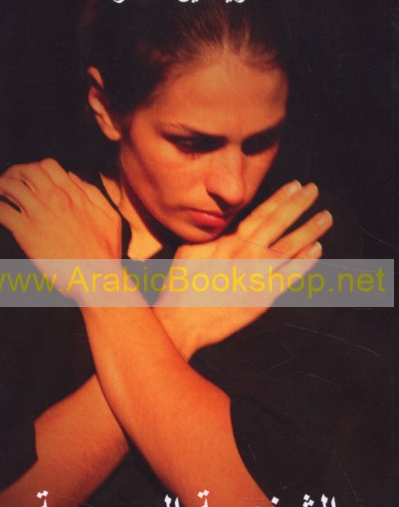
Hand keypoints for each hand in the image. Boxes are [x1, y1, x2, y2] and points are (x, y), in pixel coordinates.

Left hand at [0, 159, 121, 291]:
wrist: (97, 278)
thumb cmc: (106, 253)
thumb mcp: (109, 216)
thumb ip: (92, 194)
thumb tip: (72, 178)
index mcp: (74, 194)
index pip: (48, 166)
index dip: (33, 167)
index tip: (26, 176)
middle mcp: (55, 198)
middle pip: (25, 171)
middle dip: (10, 172)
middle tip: (2, 182)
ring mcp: (39, 213)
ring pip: (8, 185)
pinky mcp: (25, 232)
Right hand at [155, 181, 332, 356]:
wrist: (181, 321)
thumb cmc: (181, 287)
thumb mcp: (190, 251)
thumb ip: (211, 236)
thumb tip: (222, 224)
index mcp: (228, 242)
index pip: (260, 214)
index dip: (279, 198)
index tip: (295, 186)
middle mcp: (245, 254)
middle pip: (277, 223)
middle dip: (297, 205)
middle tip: (314, 190)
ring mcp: (256, 275)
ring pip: (288, 246)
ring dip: (309, 229)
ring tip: (325, 216)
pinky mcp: (262, 298)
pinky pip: (289, 276)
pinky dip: (304, 262)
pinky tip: (318, 248)